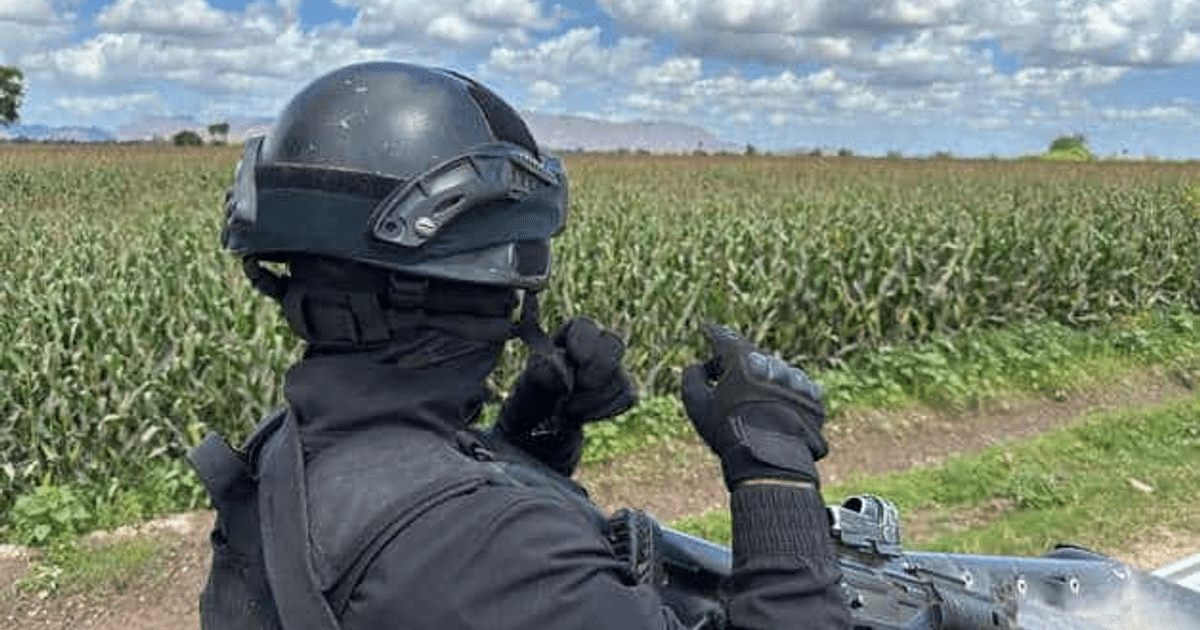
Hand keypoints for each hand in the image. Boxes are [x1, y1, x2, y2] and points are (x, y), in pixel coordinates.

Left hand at [495, 317, 637, 473]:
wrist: (543, 422)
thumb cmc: (534, 392)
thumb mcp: (529, 380)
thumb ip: (544, 370)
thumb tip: (564, 369)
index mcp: (571, 333)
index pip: (586, 326)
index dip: (583, 346)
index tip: (574, 365)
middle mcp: (596, 344)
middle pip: (614, 344)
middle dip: (597, 372)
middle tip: (576, 389)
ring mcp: (614, 367)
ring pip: (620, 376)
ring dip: (593, 399)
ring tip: (568, 408)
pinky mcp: (623, 389)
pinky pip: (628, 396)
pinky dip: (606, 410)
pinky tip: (586, 415)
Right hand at [680, 324, 827, 489]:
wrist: (770, 459)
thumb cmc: (728, 430)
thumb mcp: (697, 404)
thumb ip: (692, 378)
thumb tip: (697, 366)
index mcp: (743, 360)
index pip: (725, 339)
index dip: (714, 334)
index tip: (708, 329)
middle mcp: (772, 363)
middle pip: (751, 356)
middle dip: (739, 365)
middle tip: (727, 378)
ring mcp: (795, 379)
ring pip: (775, 371)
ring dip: (764, 380)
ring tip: (755, 404)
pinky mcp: (813, 397)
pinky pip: (797, 388)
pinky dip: (786, 394)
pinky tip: (777, 410)